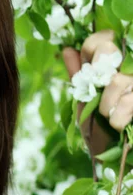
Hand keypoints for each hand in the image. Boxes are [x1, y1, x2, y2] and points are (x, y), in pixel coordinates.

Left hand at [63, 30, 132, 154]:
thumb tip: (67, 49)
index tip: (87, 70)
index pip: (103, 38)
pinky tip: (117, 123)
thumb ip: (78, 75)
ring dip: (107, 100)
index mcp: (113, 64)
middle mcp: (130, 68)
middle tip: (98, 87)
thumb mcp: (84, 101)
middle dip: (98, 68)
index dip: (91, 49)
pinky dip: (120, 113)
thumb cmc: (99, 128)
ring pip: (120, 78)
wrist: (114, 156)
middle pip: (110, 49)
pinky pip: (131, 99)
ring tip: (106, 115)